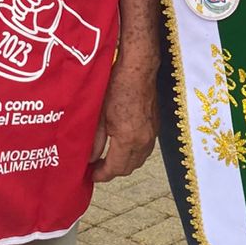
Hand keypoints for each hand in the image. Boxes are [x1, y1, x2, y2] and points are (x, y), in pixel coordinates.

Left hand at [91, 57, 158, 182]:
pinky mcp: (156, 127)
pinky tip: (123, 147)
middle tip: (96, 168)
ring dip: (124, 163)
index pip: (115, 168)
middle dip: (112, 171)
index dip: (102, 175)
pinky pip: (145, 149)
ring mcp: (152, 134)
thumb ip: (94, 141)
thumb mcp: (99, 115)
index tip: (91, 175)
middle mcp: (143, 141)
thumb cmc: (116, 87)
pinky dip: (134, 153)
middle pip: (128, 168)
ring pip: (138, 160)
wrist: (138, 69)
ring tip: (108, 159)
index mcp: (128, 139)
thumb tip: (89, 158)